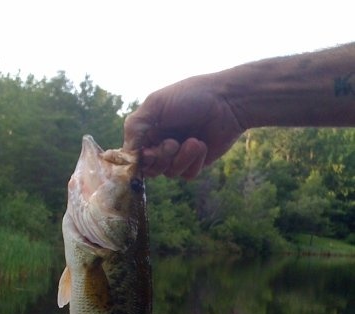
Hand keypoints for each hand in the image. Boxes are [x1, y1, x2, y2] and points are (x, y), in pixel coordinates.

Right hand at [123, 75, 244, 178]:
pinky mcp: (195, 163)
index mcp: (148, 129)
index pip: (133, 155)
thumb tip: (126, 155)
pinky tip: (202, 145)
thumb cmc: (192, 96)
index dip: (138, 159)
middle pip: (149, 169)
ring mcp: (178, 155)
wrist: (228, 102)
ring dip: (180, 158)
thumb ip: (135, 127)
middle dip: (160, 158)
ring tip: (194, 142)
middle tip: (172, 143)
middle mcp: (161, 143)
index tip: (146, 153)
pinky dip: (193, 162)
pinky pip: (187, 175)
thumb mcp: (156, 104)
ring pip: (169, 173)